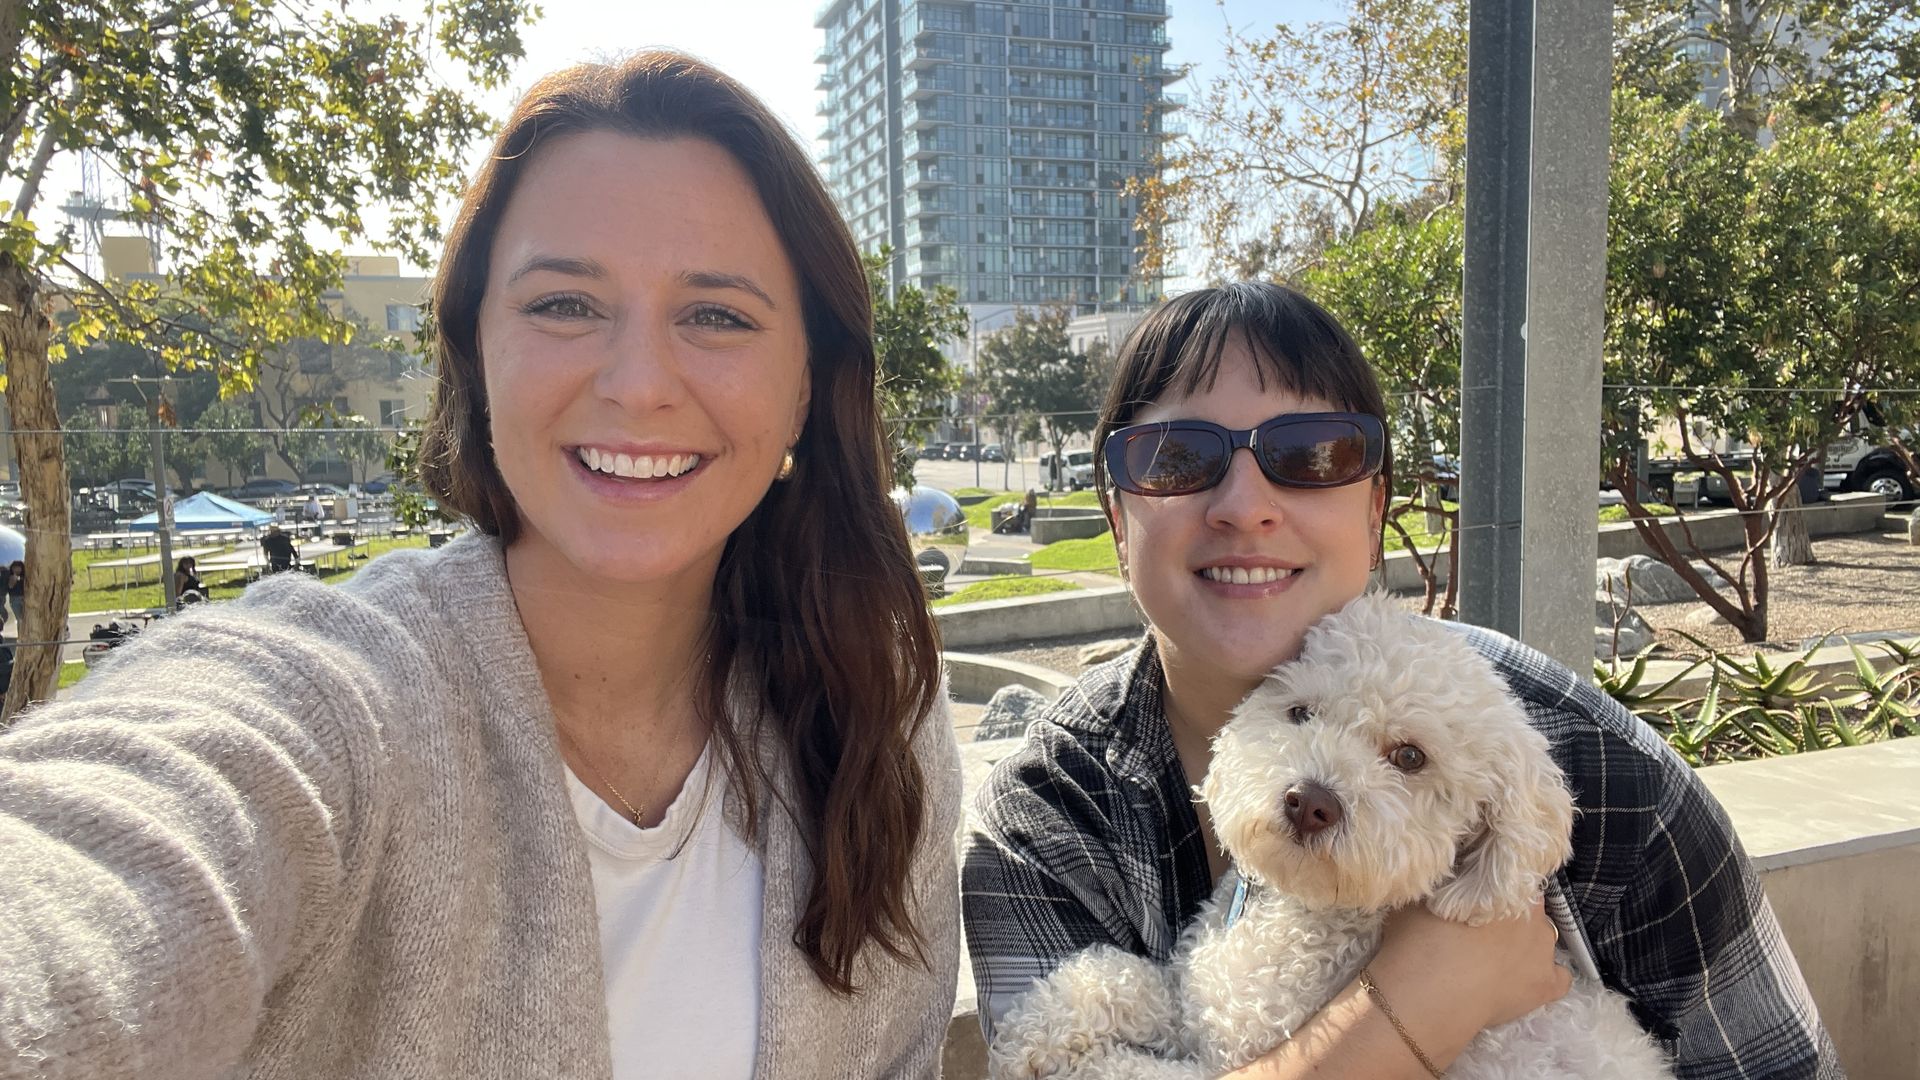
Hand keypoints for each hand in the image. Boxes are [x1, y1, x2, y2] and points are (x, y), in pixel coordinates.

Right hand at [1371, 896, 1570, 1038]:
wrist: (1428, 995)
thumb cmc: (1419, 940)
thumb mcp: (1419, 897)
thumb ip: (1440, 884)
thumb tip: (1441, 877)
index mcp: (1505, 885)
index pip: (1512, 874)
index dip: (1495, 884)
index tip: (1477, 893)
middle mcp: (1532, 913)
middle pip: (1529, 906)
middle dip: (1510, 912)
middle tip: (1481, 925)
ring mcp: (1544, 951)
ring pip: (1544, 938)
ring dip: (1526, 942)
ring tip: (1498, 957)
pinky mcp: (1545, 986)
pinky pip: (1560, 978)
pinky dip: (1548, 977)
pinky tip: (1527, 980)